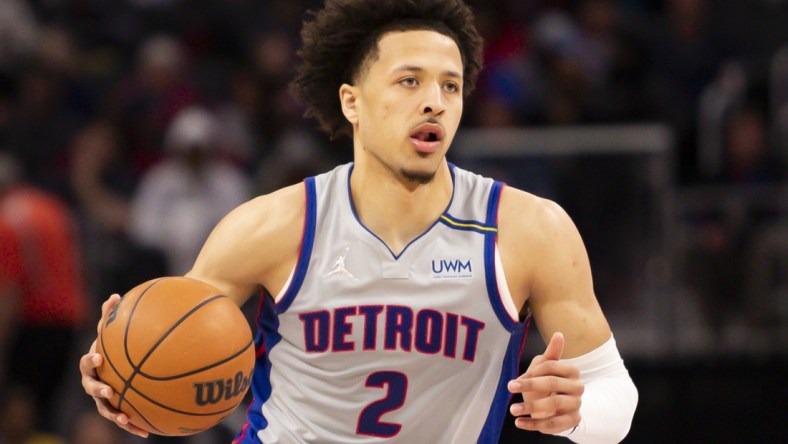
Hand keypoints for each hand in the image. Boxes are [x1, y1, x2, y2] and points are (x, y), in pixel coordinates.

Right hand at [79, 294, 148, 437]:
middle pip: (92, 388)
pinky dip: (133, 425)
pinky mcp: (117, 409)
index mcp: (93, 364)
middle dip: (99, 391)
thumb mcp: (114, 331)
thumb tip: (115, 296)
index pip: (87, 363)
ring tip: (125, 418)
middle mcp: (94, 382)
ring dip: (114, 414)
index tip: (99, 358)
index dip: (91, 361)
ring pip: (105, 409)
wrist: (121, 364)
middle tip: (109, 391)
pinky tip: (148, 432)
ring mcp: (104, 398)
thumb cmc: (116, 345)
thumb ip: (112, 316)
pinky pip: (124, 418)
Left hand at [507, 332, 582, 434]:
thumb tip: (558, 334)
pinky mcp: (572, 421)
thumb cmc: (548, 383)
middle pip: (553, 383)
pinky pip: (553, 424)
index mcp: (572, 371)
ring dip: (530, 407)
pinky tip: (519, 423)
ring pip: (553, 404)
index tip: (515, 379)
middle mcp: (578, 387)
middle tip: (510, 387)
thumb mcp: (545, 368)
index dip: (532, 371)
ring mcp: (576, 404)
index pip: (551, 366)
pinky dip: (534, 425)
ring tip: (512, 409)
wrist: (557, 407)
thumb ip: (550, 354)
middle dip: (529, 386)